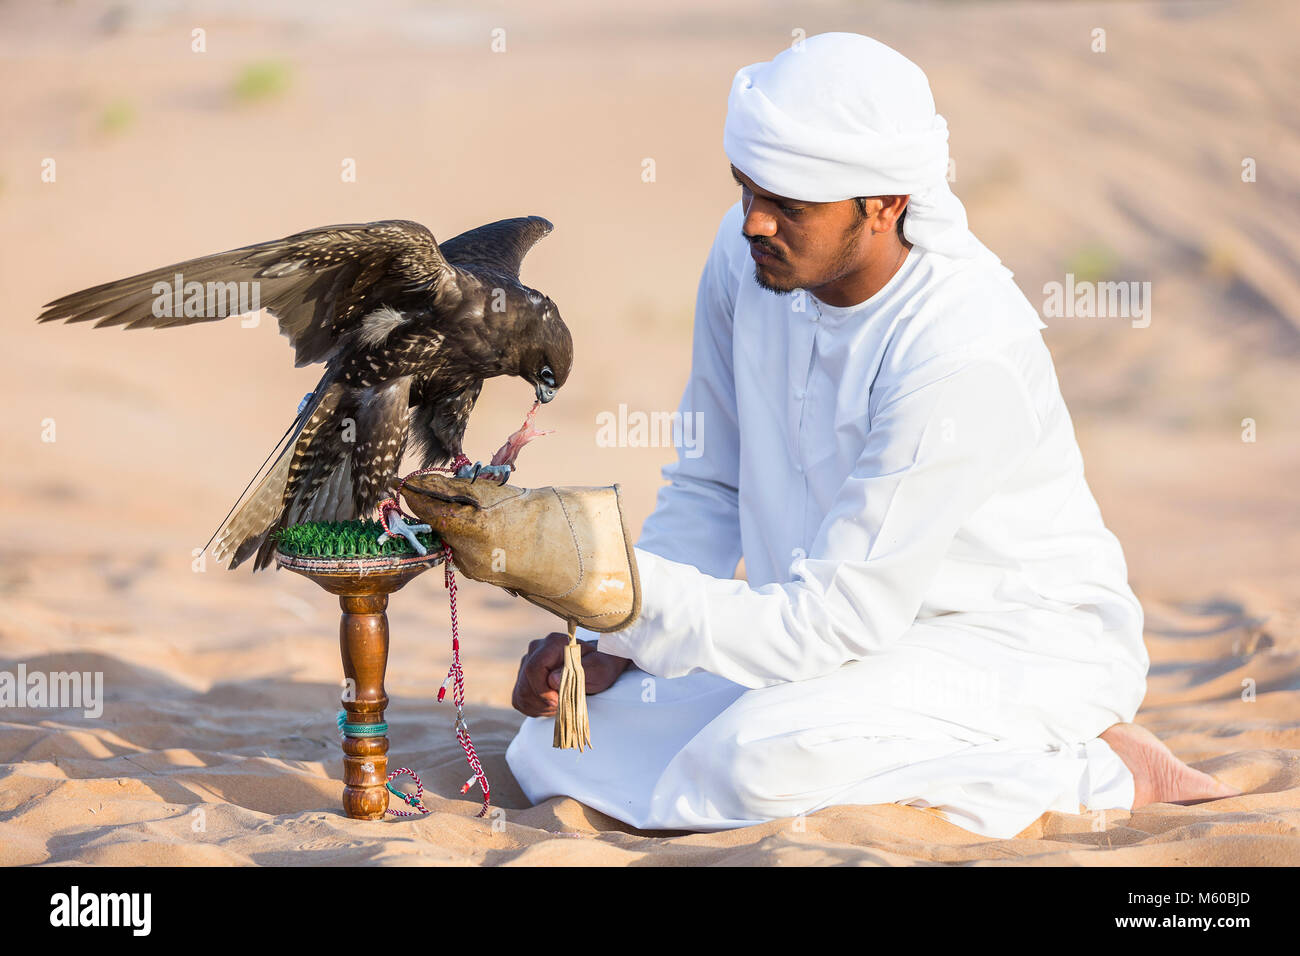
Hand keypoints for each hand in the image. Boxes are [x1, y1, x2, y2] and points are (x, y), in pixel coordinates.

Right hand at [512, 632, 631, 717]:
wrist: (596, 668)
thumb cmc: (600, 667)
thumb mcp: (600, 669)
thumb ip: (580, 671)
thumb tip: (552, 679)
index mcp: (553, 643)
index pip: (533, 668)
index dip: (543, 690)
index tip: (558, 700)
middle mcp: (535, 649)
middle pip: (525, 684)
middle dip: (543, 701)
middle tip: (562, 704)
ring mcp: (527, 663)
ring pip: (521, 693)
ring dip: (540, 706)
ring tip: (559, 703)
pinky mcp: (523, 677)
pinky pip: (519, 699)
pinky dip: (534, 708)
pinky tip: (550, 704)